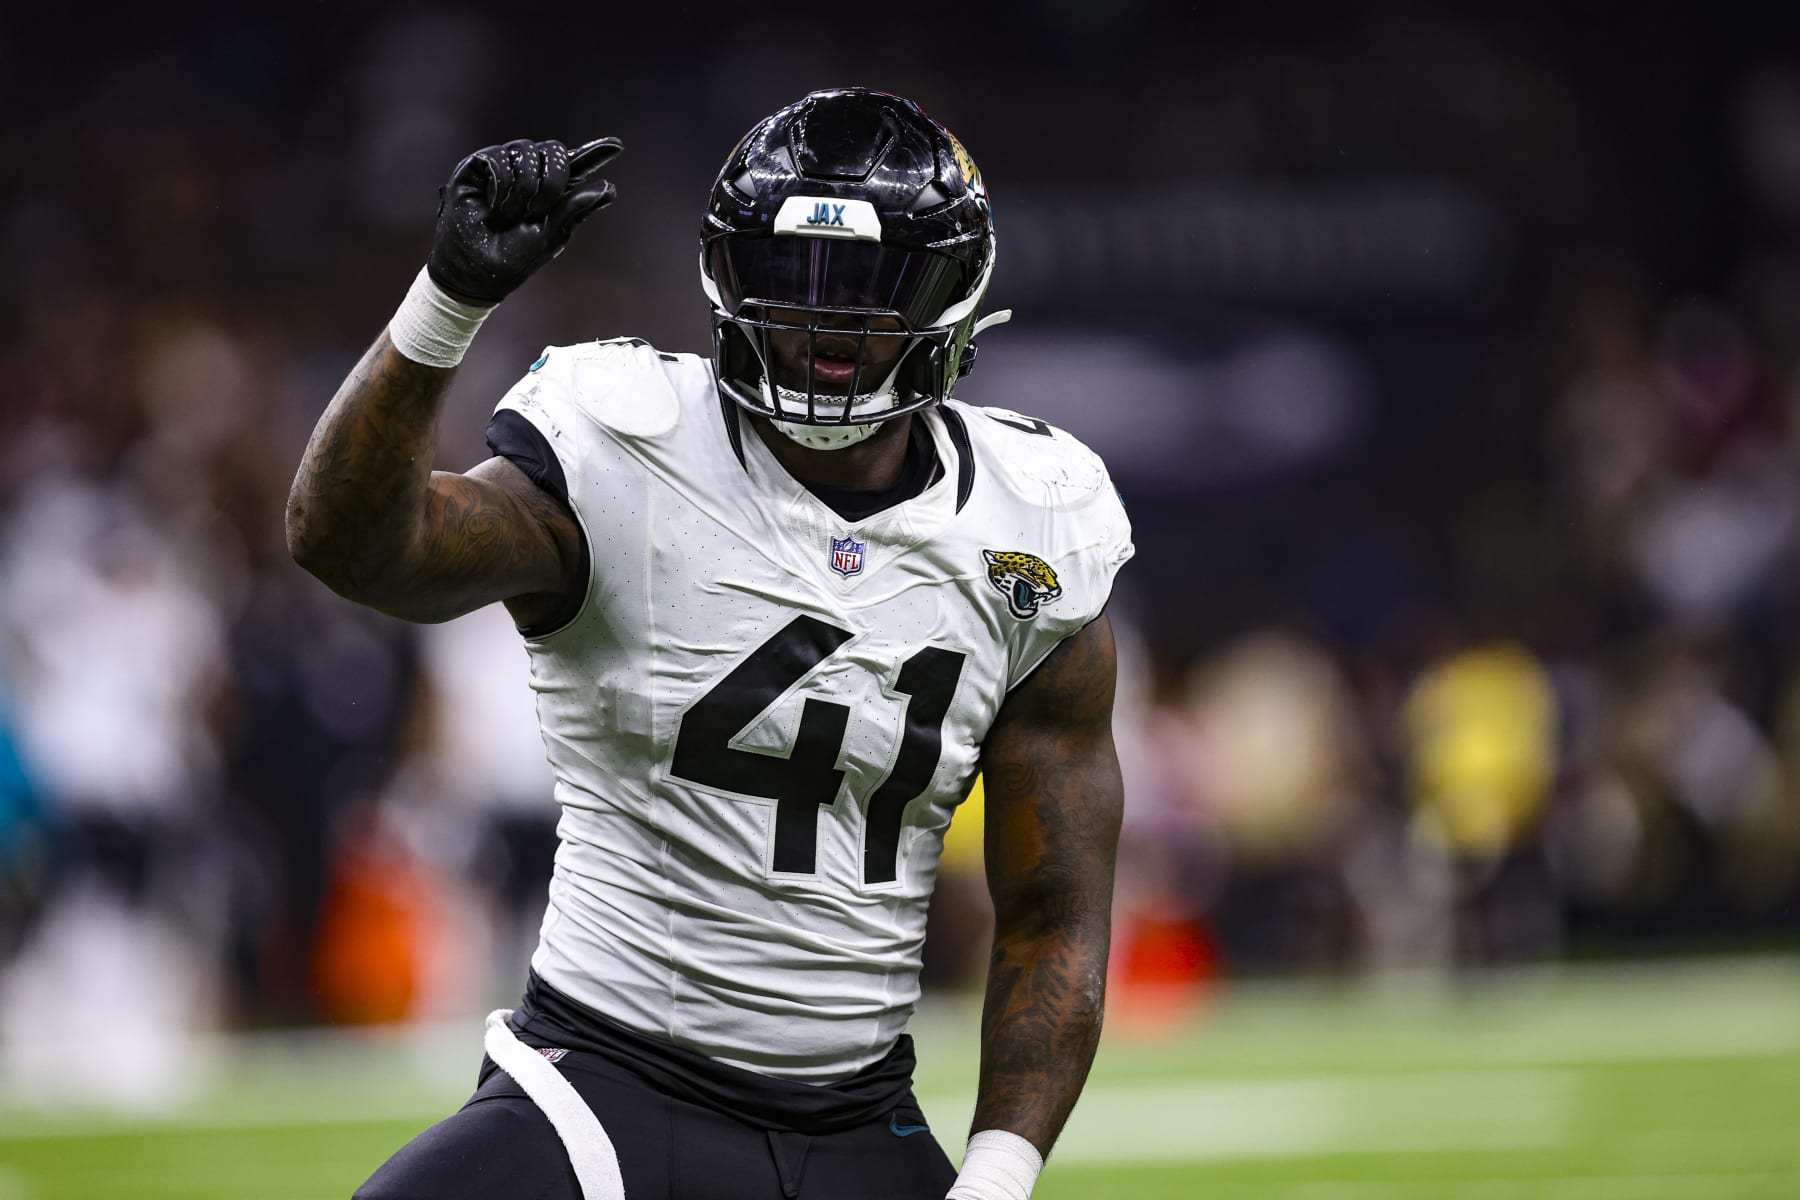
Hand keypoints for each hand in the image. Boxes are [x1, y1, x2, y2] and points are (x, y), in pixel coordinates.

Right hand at [426, 137, 621, 304]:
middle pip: (553, 150)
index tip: (617, 146)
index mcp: (551, 192)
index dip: (595, 154)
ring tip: (510, 216)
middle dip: (552, 180)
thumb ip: (576, 208)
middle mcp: (529, 174)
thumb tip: (609, 188)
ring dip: (523, 190)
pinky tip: (493, 207)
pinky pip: (498, 158)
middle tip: (538, 211)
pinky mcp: (479, 165)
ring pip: (526, 150)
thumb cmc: (512, 258)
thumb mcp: (551, 235)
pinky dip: (501, 186)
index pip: (575, 165)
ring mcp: (505, 166)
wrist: (476, 270)